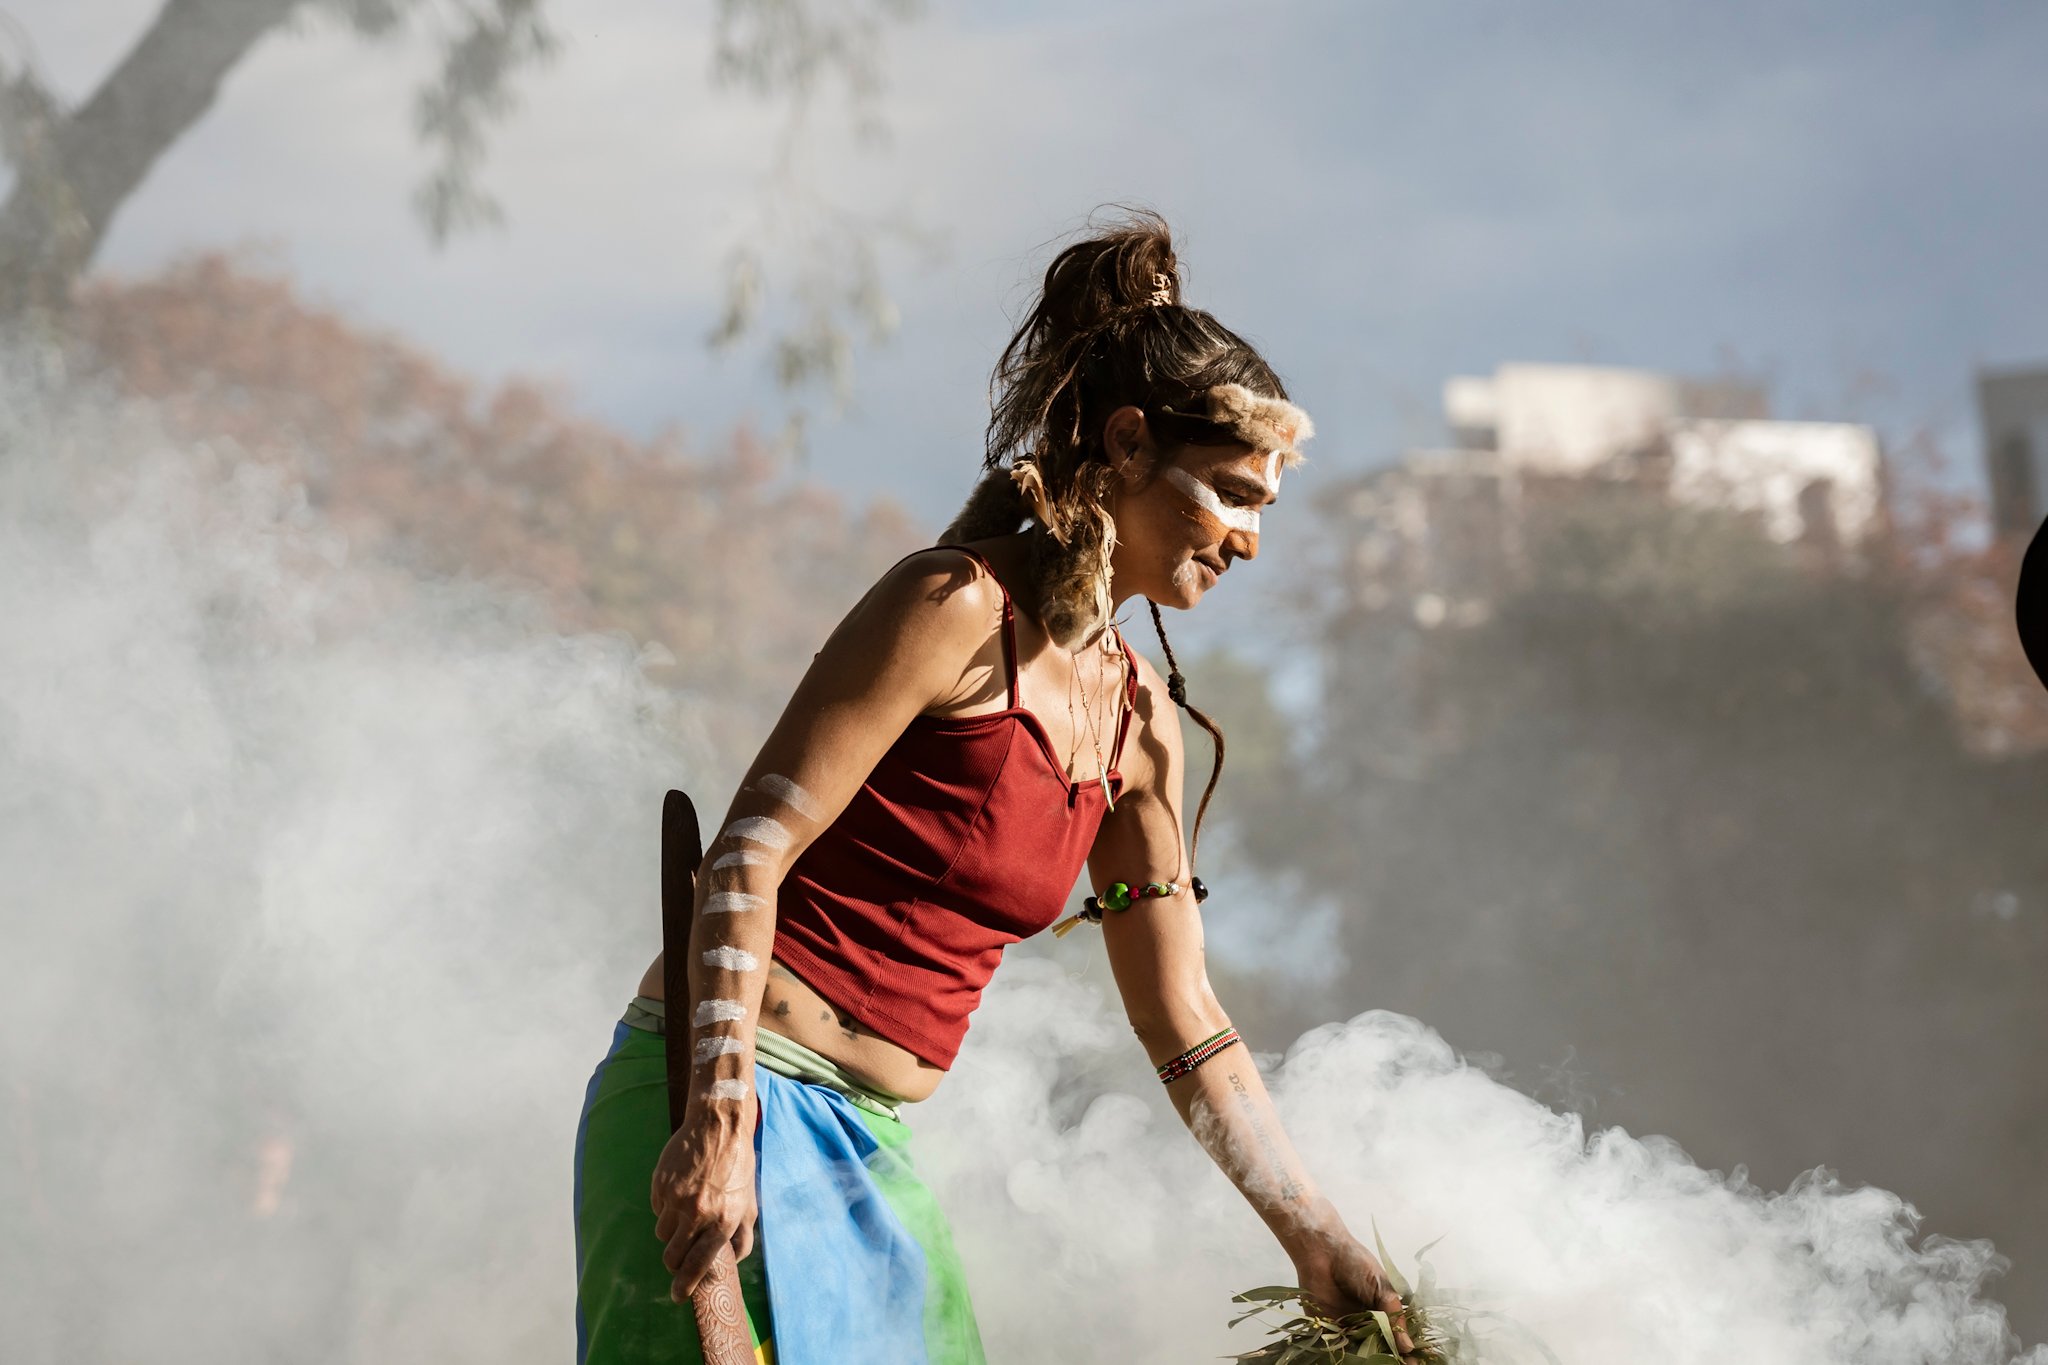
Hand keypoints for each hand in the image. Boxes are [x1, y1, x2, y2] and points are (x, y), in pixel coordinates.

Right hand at [649, 1114, 757, 1301]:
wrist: (719, 1125)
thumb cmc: (738, 1165)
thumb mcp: (750, 1202)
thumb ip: (743, 1236)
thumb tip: (733, 1262)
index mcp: (722, 1221)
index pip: (697, 1264)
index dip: (685, 1285)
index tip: (678, 1296)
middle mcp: (698, 1213)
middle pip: (672, 1256)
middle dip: (674, 1261)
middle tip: (680, 1254)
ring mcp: (676, 1199)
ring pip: (662, 1234)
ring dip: (671, 1231)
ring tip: (686, 1212)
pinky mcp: (660, 1185)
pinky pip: (656, 1210)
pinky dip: (665, 1208)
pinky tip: (680, 1191)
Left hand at [1294, 1233, 1418, 1361]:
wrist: (1321, 1251)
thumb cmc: (1356, 1263)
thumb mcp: (1382, 1287)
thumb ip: (1394, 1317)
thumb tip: (1408, 1346)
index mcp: (1382, 1314)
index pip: (1397, 1338)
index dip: (1406, 1351)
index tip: (1415, 1362)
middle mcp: (1366, 1325)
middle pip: (1381, 1350)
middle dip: (1391, 1359)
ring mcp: (1346, 1329)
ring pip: (1360, 1353)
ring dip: (1368, 1361)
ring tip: (1377, 1364)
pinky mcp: (1325, 1330)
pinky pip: (1336, 1349)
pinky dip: (1343, 1357)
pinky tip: (1353, 1361)